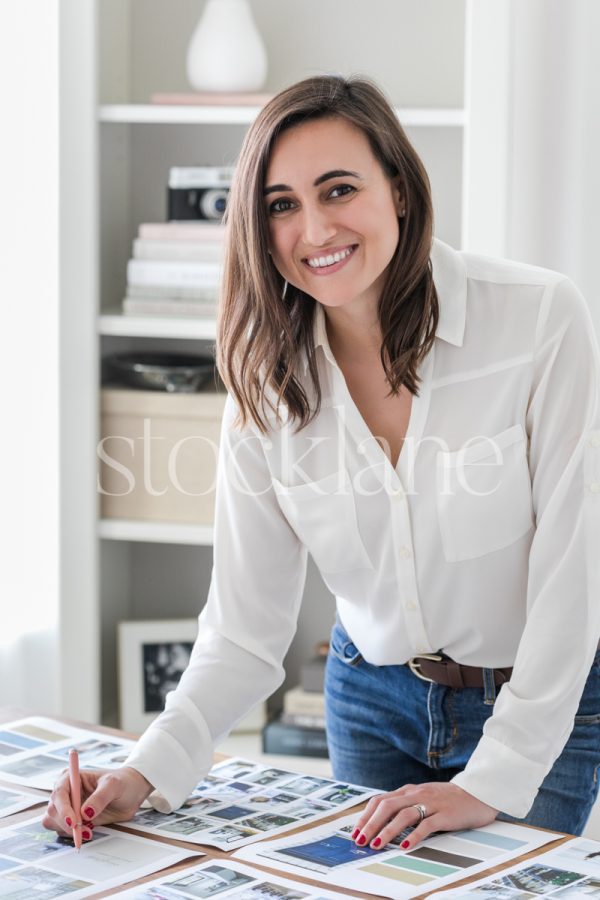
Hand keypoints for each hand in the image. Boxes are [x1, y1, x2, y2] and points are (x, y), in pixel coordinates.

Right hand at [42, 766, 153, 841]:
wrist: (131, 793)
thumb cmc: (122, 782)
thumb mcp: (114, 785)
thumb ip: (100, 797)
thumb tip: (85, 813)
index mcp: (72, 777)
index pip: (59, 793)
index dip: (63, 808)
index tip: (73, 821)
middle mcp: (66, 792)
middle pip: (53, 810)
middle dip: (66, 823)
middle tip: (84, 831)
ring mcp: (68, 807)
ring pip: (54, 822)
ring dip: (68, 830)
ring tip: (89, 832)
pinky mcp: (73, 820)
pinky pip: (63, 830)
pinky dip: (72, 835)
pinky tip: (89, 831)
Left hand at [352, 782, 497, 850]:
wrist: (478, 793)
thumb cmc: (448, 798)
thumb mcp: (423, 796)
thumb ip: (406, 803)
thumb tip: (383, 819)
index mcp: (409, 790)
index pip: (381, 800)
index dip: (366, 815)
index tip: (357, 831)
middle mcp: (417, 794)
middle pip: (387, 806)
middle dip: (371, 824)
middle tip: (361, 840)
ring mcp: (431, 803)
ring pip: (404, 815)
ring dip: (388, 830)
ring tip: (377, 844)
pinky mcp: (445, 814)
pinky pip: (426, 824)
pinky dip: (414, 835)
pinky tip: (405, 846)